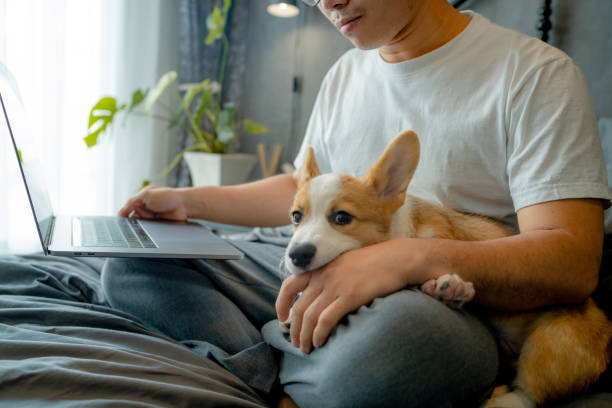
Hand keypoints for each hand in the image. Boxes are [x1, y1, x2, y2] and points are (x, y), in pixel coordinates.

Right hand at [118, 185, 187, 220]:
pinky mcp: (157, 223)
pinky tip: (155, 220)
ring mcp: (152, 215)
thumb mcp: (146, 195)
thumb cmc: (168, 196)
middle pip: (134, 216)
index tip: (120, 219)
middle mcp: (146, 206)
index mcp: (142, 197)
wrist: (184, 205)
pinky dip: (149, 226)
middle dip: (136, 216)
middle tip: (143, 214)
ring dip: (144, 220)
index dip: (124, 213)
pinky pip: (149, 227)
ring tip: (153, 215)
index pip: (128, 206)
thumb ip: (132, 201)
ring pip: (141, 222)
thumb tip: (121, 211)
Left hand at [276, 239, 426, 353]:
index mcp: (321, 267)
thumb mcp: (344, 262)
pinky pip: (326, 319)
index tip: (282, 319)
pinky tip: (320, 342)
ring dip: (305, 336)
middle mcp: (324, 276)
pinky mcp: (350, 296)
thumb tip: (320, 294)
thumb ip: (329, 275)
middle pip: (299, 308)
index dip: (281, 304)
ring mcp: (336, 286)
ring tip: (306, 349)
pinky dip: (320, 334)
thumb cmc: (374, 262)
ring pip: (310, 317)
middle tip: (296, 343)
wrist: (397, 258)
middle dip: (294, 329)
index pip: (289, 285)